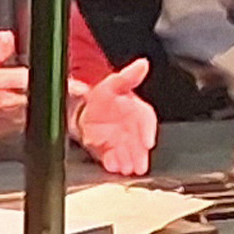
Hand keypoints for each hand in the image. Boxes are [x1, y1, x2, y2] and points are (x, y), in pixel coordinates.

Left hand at [74, 57, 157, 180]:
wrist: (85, 109)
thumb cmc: (105, 96)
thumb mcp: (115, 83)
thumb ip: (128, 76)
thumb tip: (142, 64)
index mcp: (138, 111)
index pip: (147, 121)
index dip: (148, 132)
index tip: (148, 142)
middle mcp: (132, 129)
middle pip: (139, 143)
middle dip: (140, 155)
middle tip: (140, 165)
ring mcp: (120, 142)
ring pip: (127, 153)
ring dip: (128, 162)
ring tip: (128, 169)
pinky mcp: (108, 151)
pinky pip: (112, 158)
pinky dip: (112, 163)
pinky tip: (112, 166)